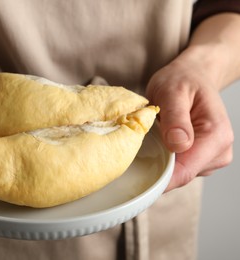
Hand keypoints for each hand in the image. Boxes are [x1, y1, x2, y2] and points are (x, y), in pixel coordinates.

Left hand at [146, 51, 233, 190]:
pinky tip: (159, 144)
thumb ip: (176, 117)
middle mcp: (219, 151)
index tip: (135, 179)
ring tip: (151, 140)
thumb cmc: (182, 80)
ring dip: (161, 162)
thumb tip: (178, 144)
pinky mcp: (201, 158)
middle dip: (157, 168)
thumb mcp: (173, 91)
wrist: (192, 75)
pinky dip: (165, 159)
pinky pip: (179, 168)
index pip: (186, 170)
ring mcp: (211, 157)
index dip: (160, 179)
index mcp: (216, 136)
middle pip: (182, 175)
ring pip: (179, 174)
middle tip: (134, 152)